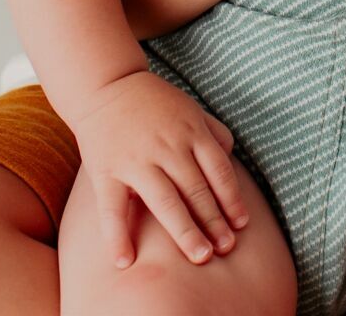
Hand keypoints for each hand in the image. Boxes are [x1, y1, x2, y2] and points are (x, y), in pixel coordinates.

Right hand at [66, 70, 249, 267]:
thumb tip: (231, 159)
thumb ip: (214, 132)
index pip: (219, 171)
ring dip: (185, 232)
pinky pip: (112, 208)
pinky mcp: (106, 170)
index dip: (232, 200)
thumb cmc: (154, 103)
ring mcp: (136, 159)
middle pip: (197, 190)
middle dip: (214, 222)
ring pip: (165, 202)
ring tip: (201, 257)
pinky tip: (125, 261)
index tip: (241, 225)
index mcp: (191, 131)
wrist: (104, 85)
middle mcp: (167, 146)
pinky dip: (117, 236)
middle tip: (226, 249)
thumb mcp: (191, 108)